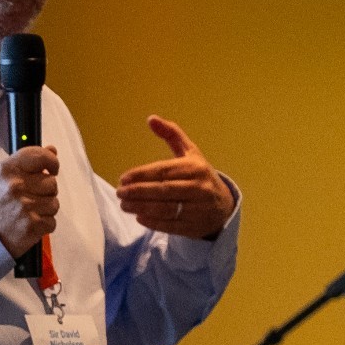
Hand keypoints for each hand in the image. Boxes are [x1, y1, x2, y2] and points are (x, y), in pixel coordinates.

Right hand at [0, 145, 58, 256]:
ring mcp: (24, 206)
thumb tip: (52, 150)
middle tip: (30, 198)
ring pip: (54, 203)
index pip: (40, 156)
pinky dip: (43, 225)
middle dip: (46, 191)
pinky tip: (29, 224)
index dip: (51, 162)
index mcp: (7, 169)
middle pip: (52, 183)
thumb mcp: (2, 177)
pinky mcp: (32, 225)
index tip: (51, 170)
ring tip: (28, 213)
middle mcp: (16, 185)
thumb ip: (27, 162)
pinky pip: (52, 222)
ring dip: (45, 210)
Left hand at [116, 116, 233, 240]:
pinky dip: (154, 222)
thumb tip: (151, 118)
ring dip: (141, 207)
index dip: (141, 175)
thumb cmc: (200, 176)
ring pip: (166, 209)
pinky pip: (172, 225)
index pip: (164, 171)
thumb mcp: (191, 153)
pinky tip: (139, 217)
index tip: (123, 178)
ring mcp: (199, 209)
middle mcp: (199, 187)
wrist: (224, 206)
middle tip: (119, 193)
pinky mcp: (196, 226)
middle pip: (163, 190)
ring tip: (124, 205)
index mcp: (195, 168)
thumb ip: (171, 135)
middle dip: (138, 192)